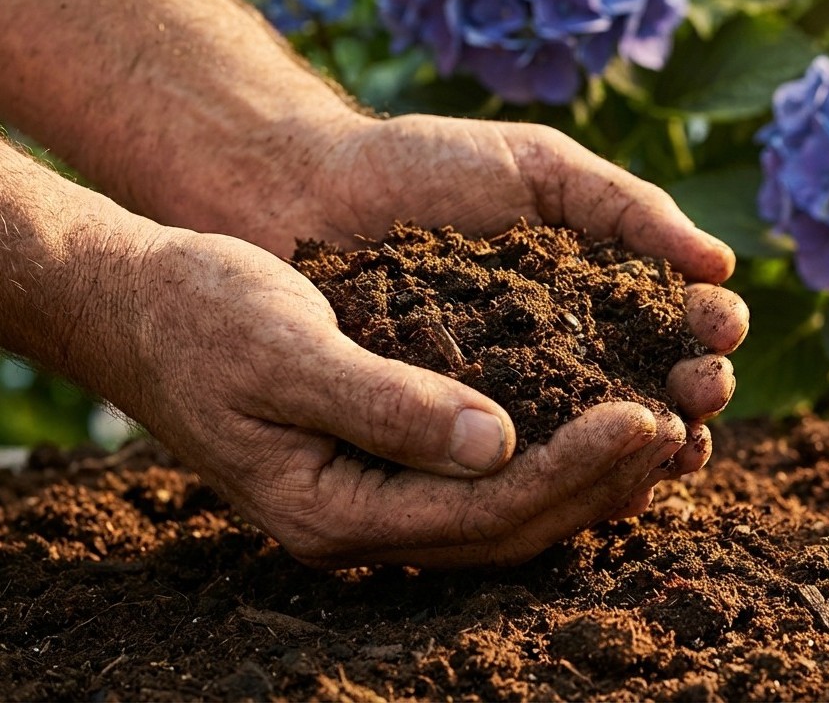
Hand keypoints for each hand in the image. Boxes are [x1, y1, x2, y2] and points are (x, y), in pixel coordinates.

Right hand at [117, 229, 692, 566]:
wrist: (146, 306)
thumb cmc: (204, 314)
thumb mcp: (285, 349)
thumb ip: (384, 404)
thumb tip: (498, 442)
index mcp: (333, 509)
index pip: (483, 510)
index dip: (573, 471)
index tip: (646, 417)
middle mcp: (364, 524)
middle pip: (511, 526)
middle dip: (601, 482)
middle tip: (678, 424)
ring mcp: (376, 502)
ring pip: (509, 512)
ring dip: (590, 478)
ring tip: (665, 429)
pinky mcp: (389, 468)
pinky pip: (490, 481)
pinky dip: (553, 456)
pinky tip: (601, 420)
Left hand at [263, 113, 749, 493]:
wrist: (311, 191)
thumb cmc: (427, 166)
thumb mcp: (540, 168)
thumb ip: (628, 206)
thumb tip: (720, 264)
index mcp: (603, 288)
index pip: (679, 322)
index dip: (710, 332)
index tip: (720, 330)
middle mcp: (574, 351)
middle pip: (657, 389)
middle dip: (693, 394)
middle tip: (702, 391)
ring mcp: (522, 398)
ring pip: (603, 442)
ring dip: (651, 451)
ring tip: (673, 447)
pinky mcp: (464, 435)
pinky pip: (528, 470)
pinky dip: (572, 482)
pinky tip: (605, 487)